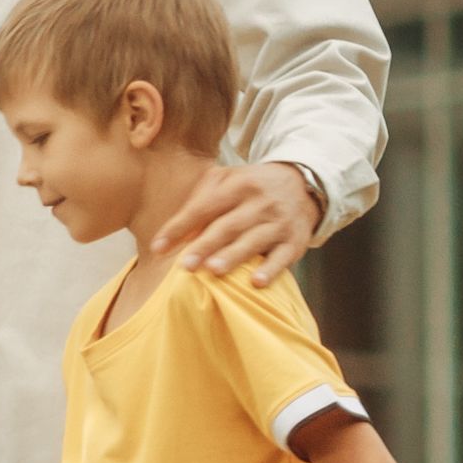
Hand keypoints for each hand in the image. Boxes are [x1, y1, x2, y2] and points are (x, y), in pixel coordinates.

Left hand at [149, 160, 322, 285]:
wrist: (303, 184)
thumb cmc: (251, 187)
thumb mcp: (227, 180)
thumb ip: (201, 200)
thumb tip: (175, 232)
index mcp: (238, 184)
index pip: (204, 206)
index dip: (180, 226)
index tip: (158, 247)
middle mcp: (260, 202)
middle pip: (229, 225)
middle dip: (206, 245)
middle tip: (185, 265)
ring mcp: (279, 222)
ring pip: (254, 241)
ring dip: (233, 256)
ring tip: (213, 270)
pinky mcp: (296, 241)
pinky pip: (283, 257)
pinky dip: (270, 270)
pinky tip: (256, 282)